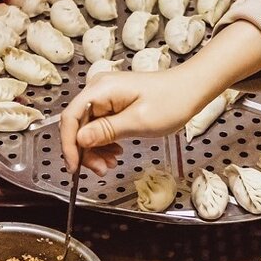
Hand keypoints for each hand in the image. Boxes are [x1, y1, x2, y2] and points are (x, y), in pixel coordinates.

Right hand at [59, 68, 207, 174]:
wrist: (191, 90)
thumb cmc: (171, 101)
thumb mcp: (138, 122)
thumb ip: (106, 131)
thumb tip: (80, 139)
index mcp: (101, 90)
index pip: (70, 118)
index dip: (69, 145)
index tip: (75, 167)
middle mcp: (98, 90)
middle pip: (78, 125)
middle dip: (85, 151)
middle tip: (100, 170)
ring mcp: (106, 97)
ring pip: (88, 129)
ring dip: (95, 150)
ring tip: (111, 164)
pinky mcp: (114, 104)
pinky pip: (100, 126)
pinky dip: (104, 143)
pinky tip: (115, 153)